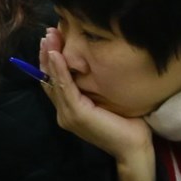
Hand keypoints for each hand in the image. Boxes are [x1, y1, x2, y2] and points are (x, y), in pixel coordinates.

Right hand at [38, 28, 156, 180]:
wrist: (134, 148)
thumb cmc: (128, 125)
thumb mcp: (108, 101)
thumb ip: (96, 88)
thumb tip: (94, 65)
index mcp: (70, 110)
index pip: (54, 81)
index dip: (50, 60)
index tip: (53, 39)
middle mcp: (63, 112)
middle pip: (48, 79)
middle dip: (46, 54)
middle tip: (47, 33)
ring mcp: (67, 114)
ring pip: (52, 81)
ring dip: (49, 57)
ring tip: (49, 37)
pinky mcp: (76, 114)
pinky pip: (64, 87)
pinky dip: (59, 70)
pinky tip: (57, 54)